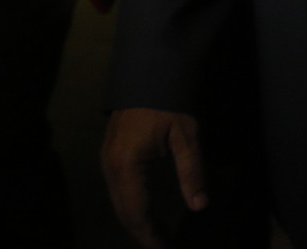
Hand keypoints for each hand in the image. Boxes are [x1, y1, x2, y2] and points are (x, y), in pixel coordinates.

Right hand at [102, 108, 206, 248]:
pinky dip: (132, 208)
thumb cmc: (169, 103)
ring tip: (159, 237)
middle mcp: (110, 169)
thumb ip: (192, 171)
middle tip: (164, 247)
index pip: (137, 212)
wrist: (147, 75)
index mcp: (127, 165)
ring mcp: (107, 163)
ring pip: (119, 204)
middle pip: (124, 212)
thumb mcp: (186, 136)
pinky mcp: (110, 158)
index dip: (151, 235)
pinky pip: (119, 192)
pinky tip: (148, 215)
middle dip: (144, 233)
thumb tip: (199, 206)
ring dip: (137, 222)